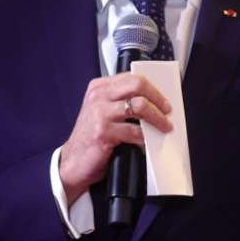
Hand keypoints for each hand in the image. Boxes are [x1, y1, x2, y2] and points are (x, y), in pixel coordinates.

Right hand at [58, 72, 171, 202]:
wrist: (72, 162)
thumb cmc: (90, 138)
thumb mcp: (101, 112)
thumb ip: (120, 102)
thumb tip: (153, 101)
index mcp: (99, 87)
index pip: (132, 77)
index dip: (152, 88)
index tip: (163, 99)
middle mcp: (98, 96)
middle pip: (137, 85)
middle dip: (157, 98)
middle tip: (167, 110)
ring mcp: (100, 113)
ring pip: (140, 106)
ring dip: (157, 118)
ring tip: (164, 126)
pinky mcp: (103, 132)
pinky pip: (135, 131)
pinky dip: (146, 137)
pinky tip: (147, 141)